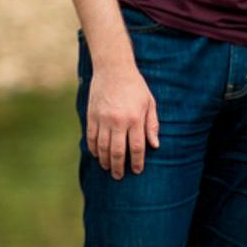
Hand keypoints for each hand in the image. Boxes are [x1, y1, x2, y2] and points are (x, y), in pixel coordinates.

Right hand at [86, 62, 159, 178]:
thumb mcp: (149, 103)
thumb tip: (155, 145)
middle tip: (119, 176)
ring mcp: (102, 119)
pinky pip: (91, 137)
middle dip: (119, 167)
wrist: (113, 69)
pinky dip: (93, 148)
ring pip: (103, 147)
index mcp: (135, 119)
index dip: (137, 162)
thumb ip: (152, 125)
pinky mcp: (91, 116)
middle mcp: (118, 121)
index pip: (137, 147)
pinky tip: (97, 155)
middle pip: (118, 151)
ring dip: (105, 160)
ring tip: (108, 168)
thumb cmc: (135, 86)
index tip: (137, 170)